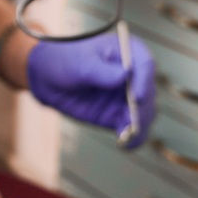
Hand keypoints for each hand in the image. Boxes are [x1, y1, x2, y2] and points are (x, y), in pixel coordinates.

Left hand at [25, 34, 155, 148]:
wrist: (48, 78)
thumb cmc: (65, 61)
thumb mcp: (79, 63)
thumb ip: (100, 71)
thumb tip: (125, 74)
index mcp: (128, 52)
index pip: (145, 65)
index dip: (144, 81)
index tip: (138, 96)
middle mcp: (134, 75)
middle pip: (148, 92)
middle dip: (142, 108)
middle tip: (132, 121)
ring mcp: (129, 96)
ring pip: (144, 112)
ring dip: (139, 124)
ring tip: (128, 134)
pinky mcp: (119, 115)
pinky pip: (133, 128)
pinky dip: (133, 137)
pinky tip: (126, 144)